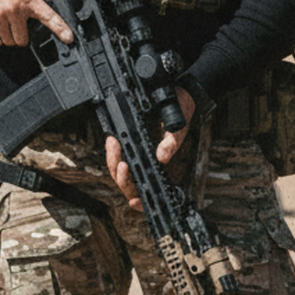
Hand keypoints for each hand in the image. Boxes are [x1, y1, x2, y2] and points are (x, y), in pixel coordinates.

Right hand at [0, 0, 73, 47]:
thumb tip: (41, 11)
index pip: (48, 17)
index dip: (61, 29)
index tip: (69, 38)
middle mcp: (14, 9)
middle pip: (22, 40)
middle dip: (21, 36)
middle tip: (17, 26)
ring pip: (8, 42)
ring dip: (8, 36)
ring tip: (4, 22)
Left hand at [105, 86, 195, 210]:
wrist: (180, 92)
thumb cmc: (181, 111)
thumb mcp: (178, 127)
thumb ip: (171, 142)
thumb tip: (161, 157)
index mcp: (161, 166)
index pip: (147, 190)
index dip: (140, 201)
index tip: (134, 202)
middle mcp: (149, 162)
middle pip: (129, 182)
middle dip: (121, 176)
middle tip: (121, 161)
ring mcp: (140, 154)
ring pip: (121, 170)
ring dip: (114, 161)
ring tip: (113, 144)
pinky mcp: (132, 142)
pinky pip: (120, 154)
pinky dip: (114, 151)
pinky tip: (113, 141)